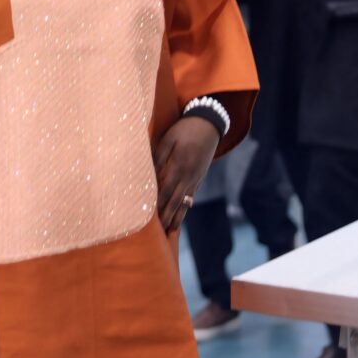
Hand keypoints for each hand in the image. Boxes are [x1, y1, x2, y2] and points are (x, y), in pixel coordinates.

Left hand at [154, 116, 219, 233]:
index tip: (148, 219)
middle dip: (167, 216)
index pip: (164, 190)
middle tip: (159, 232)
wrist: (208, 124)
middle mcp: (188, 176)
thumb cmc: (183, 129)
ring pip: (185, 201)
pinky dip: (186, 207)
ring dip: (178, 216)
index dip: (156, 205)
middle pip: (175, 200)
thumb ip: (158, 157)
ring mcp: (196, 178)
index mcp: (179, 166)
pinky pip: (191, 195)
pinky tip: (181, 214)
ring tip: (171, 230)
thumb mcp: (168, 139)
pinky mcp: (199, 177)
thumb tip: (148, 175)